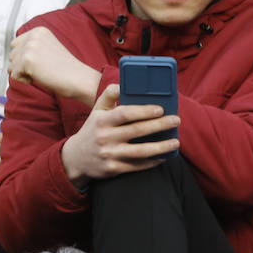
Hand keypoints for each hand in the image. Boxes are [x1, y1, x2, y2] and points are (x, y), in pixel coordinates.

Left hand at [8, 27, 100, 103]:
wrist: (78, 78)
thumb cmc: (64, 69)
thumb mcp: (47, 49)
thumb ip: (32, 46)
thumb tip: (11, 56)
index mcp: (38, 30)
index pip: (16, 44)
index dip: (24, 58)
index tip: (41, 63)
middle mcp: (33, 35)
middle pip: (12, 55)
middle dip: (21, 66)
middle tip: (42, 70)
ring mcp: (30, 47)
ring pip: (11, 66)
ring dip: (23, 74)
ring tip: (41, 73)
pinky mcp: (27, 60)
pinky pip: (14, 75)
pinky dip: (24, 81)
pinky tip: (40, 78)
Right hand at [60, 84, 179, 188]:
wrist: (76, 158)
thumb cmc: (92, 130)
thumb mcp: (96, 111)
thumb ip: (108, 96)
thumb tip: (122, 84)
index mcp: (102, 120)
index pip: (125, 113)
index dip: (144, 111)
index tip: (160, 109)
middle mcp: (105, 137)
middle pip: (137, 131)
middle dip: (160, 125)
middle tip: (175, 120)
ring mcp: (110, 154)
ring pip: (140, 151)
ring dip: (161, 147)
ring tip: (175, 142)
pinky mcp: (113, 169)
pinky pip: (137, 166)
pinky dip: (152, 162)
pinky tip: (163, 157)